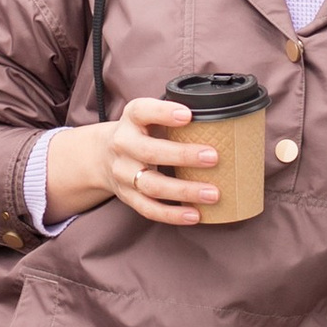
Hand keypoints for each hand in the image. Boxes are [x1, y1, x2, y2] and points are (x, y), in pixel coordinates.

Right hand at [45, 97, 219, 229]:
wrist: (102, 156)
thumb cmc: (141, 133)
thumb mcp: (149, 117)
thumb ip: (175, 117)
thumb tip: (224, 122)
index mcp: (131, 119)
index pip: (142, 111)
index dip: (163, 112)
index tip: (188, 115)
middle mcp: (122, 145)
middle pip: (149, 152)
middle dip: (182, 155)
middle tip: (213, 157)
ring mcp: (123, 174)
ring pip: (152, 185)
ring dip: (184, 190)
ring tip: (213, 193)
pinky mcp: (128, 196)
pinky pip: (149, 209)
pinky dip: (172, 214)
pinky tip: (195, 215)